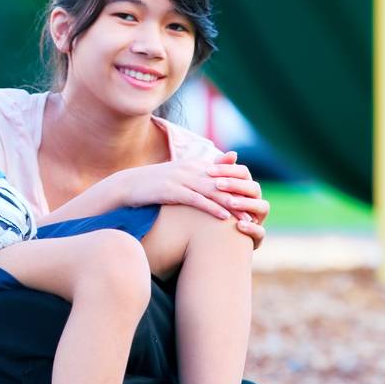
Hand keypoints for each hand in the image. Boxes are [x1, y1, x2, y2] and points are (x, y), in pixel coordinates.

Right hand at [119, 151, 268, 235]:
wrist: (128, 186)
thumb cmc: (154, 184)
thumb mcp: (179, 175)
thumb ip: (201, 172)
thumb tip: (224, 165)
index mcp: (193, 165)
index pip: (223, 176)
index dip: (239, 189)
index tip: (253, 202)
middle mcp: (189, 169)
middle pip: (221, 184)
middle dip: (240, 198)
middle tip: (256, 212)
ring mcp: (180, 179)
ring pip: (212, 192)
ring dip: (231, 205)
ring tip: (246, 218)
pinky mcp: (171, 190)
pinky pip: (196, 200)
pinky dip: (211, 208)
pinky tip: (224, 217)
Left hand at [206, 152, 267, 244]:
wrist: (212, 241)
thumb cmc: (211, 210)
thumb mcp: (209, 192)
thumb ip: (213, 174)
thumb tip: (219, 153)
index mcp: (245, 187)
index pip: (243, 172)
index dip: (228, 170)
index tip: (208, 170)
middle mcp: (256, 201)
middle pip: (254, 187)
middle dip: (236, 185)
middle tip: (217, 184)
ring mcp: (259, 219)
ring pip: (263, 206)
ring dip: (246, 203)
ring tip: (230, 203)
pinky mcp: (257, 237)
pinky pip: (261, 232)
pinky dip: (252, 228)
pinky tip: (238, 225)